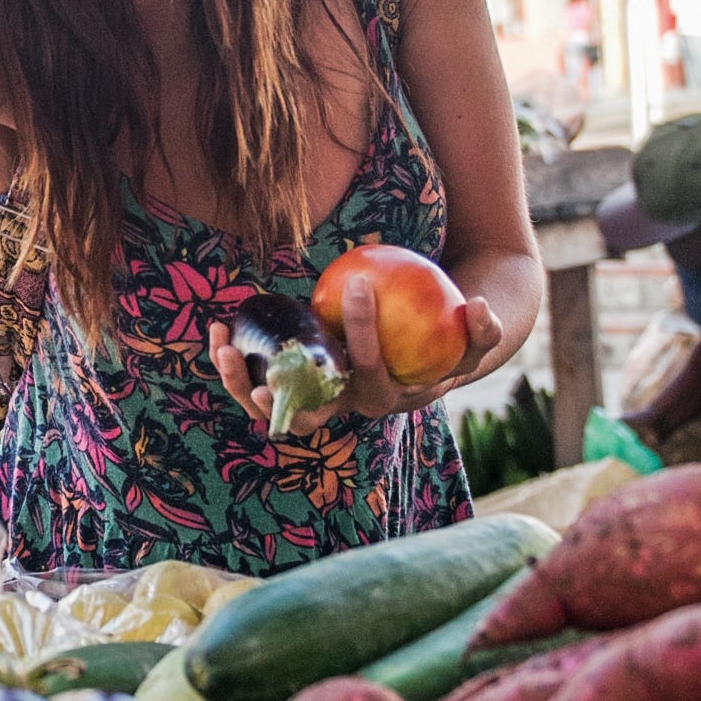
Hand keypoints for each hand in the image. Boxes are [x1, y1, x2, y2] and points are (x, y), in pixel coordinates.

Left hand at [208, 276, 501, 435]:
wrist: (421, 358)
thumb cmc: (445, 340)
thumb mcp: (472, 339)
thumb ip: (481, 330)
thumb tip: (477, 307)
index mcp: (384, 398)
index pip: (370, 371)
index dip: (365, 332)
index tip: (360, 284)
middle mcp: (346, 408)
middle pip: (309, 416)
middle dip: (282, 401)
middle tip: (260, 376)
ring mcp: (316, 401)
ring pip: (272, 407)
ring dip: (242, 384)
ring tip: (224, 347)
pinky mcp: (292, 388)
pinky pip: (259, 381)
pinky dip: (237, 362)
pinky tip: (219, 329)